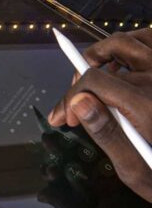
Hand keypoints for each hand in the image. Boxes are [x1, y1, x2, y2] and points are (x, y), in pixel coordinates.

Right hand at [48, 30, 151, 201]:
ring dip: (99, 56)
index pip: (92, 82)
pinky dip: (128, 46)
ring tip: (91, 76)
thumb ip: (106, 133)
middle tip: (73, 108)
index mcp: (147, 106)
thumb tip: (79, 102)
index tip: (64, 118)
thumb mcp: (135, 168)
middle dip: (78, 87)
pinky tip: (120, 67)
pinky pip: (148, 39)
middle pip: (102, 66)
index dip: (70, 98)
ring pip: (124, 42)